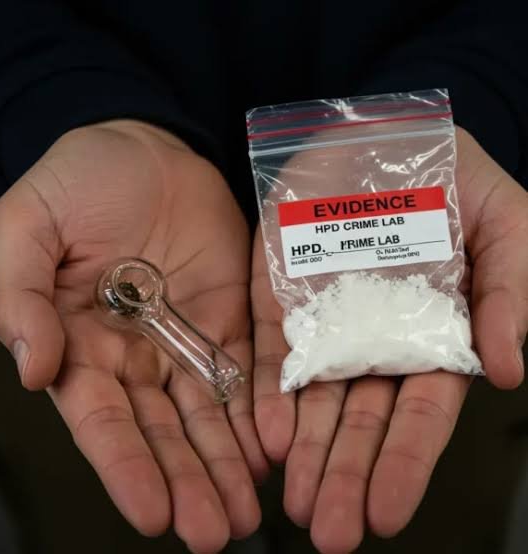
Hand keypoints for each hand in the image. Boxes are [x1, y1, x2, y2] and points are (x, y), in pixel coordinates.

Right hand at [0, 120, 267, 552]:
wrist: (143, 147)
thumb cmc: (78, 180)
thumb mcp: (27, 226)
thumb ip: (20, 296)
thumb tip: (30, 369)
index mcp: (80, 341)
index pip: (102, 419)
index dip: (125, 466)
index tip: (154, 513)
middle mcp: (137, 353)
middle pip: (163, 429)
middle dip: (188, 480)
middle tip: (215, 532)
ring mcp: (188, 336)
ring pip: (209, 412)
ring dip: (227, 462)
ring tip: (246, 511)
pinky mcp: (233, 314)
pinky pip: (248, 368)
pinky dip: (260, 408)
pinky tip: (272, 447)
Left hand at [251, 126, 527, 552]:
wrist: (381, 136)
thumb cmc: (451, 178)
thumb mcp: (505, 224)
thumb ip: (510, 294)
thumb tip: (513, 372)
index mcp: (431, 333)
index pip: (420, 413)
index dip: (406, 463)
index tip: (388, 514)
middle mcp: (374, 340)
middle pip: (361, 420)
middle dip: (347, 476)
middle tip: (330, 532)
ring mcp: (322, 321)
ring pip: (313, 399)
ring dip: (304, 452)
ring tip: (292, 504)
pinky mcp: (279, 297)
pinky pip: (271, 352)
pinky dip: (267, 394)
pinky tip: (264, 437)